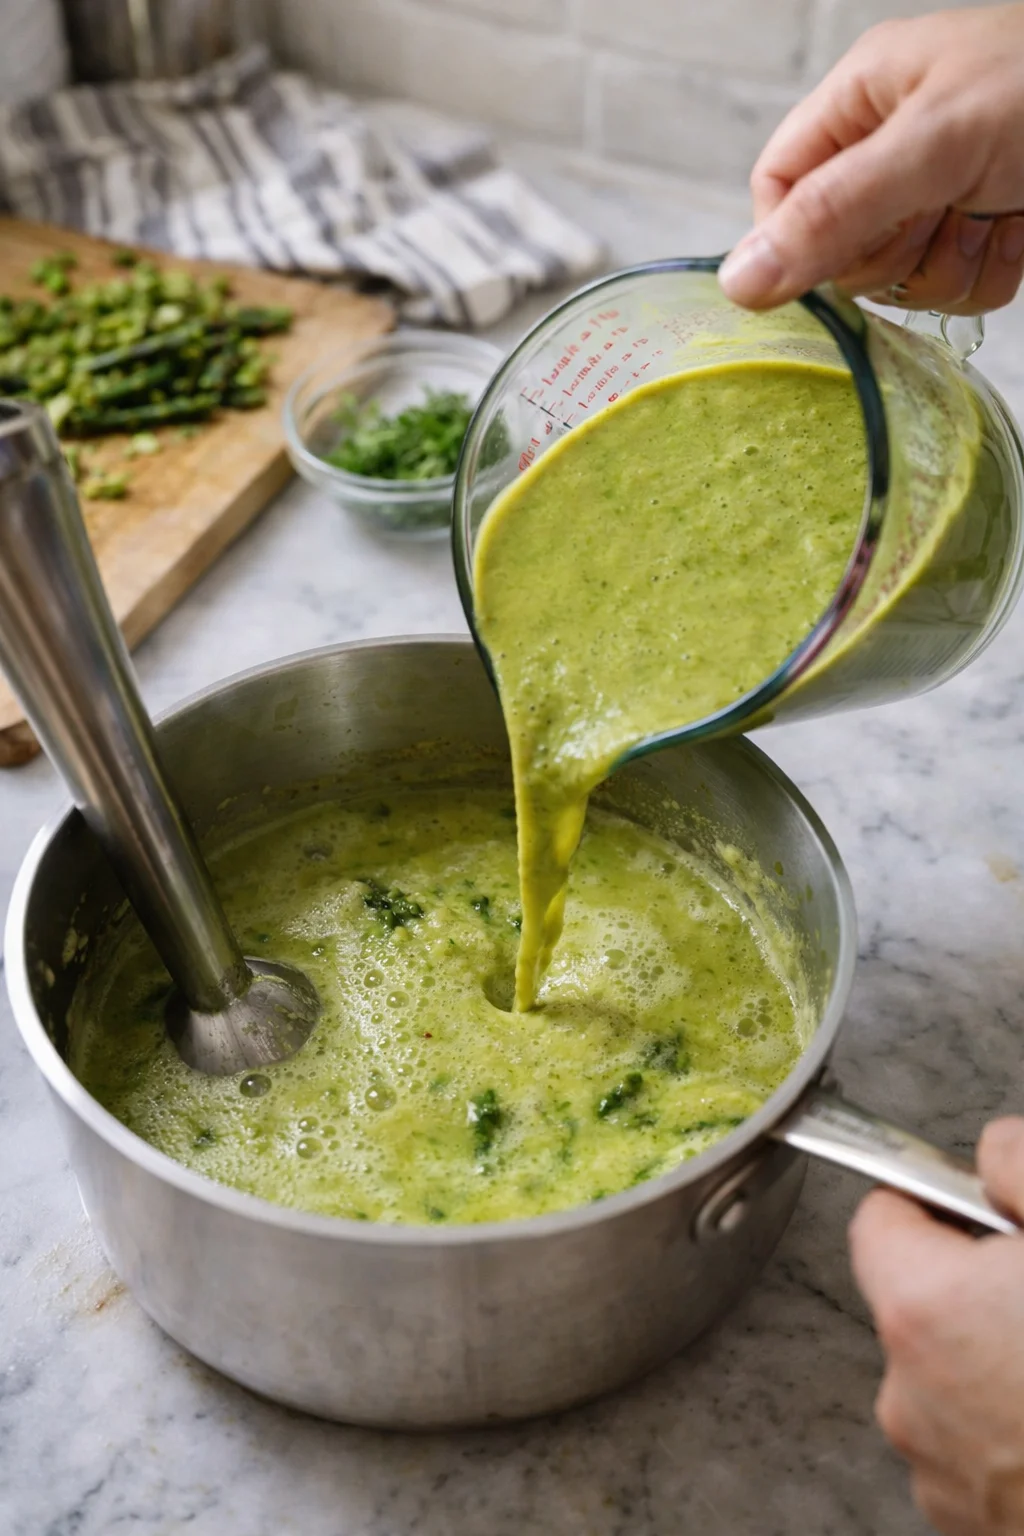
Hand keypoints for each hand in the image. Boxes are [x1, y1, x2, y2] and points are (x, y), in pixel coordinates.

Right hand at [719, 5, 1023, 313]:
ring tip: (994, 212)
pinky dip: (991, 273)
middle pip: (839, 248)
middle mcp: (896, 150)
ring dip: (948, 265)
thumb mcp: (932, 144)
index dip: (793, 237)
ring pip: (900, 280)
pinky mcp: (989, 234)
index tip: (829, 260)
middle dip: (890, 250)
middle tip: (937, 210)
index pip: (779, 190)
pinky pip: (957, 291)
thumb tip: (739, 282)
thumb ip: (833, 213)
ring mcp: (944, 196)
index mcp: (865, 101)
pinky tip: (1019, 227)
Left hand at [849, 1117, 1023, 1534]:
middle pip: (919, 1302)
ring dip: (996, 1361)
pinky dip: (1011, 1430)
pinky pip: (976, 1447)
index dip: (933, 1201)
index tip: (977, 1205)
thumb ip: (1022, 1166)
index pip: (880, 1219)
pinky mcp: (971, 1522)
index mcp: (923, 1307)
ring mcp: (939, 1469)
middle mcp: (909, 1392)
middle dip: (977, 1287)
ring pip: (951, 1378)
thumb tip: (994, 1150)